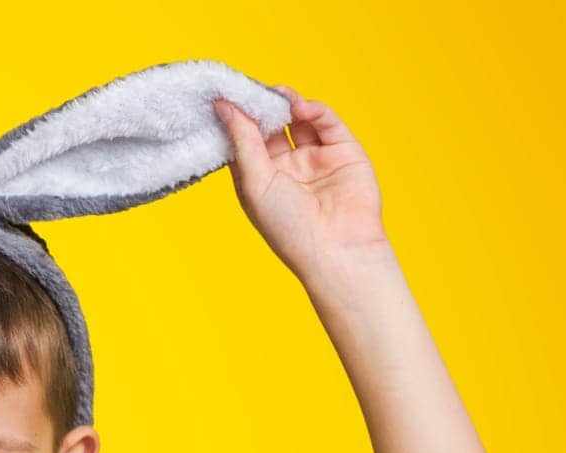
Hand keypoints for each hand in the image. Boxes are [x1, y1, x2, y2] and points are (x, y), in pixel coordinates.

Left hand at [212, 87, 387, 283]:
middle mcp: (286, 168)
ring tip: (276, 94)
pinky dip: (313, 109)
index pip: (244, 140)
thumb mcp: (255, 182)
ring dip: (286, 103)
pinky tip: (300, 107)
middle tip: (251, 88)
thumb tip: (222, 106)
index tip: (223, 95)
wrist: (337, 250)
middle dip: (261, 106)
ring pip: (298, 119)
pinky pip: (326, 122)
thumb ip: (242, 141)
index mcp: (259, 179)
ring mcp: (315, 158)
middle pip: (270, 126)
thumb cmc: (289, 228)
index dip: (235, 118)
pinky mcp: (343, 151)